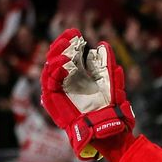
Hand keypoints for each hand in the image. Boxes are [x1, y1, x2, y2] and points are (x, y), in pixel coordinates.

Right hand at [40, 28, 134, 159]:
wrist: (106, 128)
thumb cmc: (110, 108)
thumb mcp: (113, 82)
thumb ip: (108, 64)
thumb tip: (103, 45)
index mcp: (79, 73)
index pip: (69, 53)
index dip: (70, 41)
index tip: (75, 32)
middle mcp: (67, 79)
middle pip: (56, 57)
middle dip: (60, 45)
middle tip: (68, 38)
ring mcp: (59, 89)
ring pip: (50, 68)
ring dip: (56, 56)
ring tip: (66, 52)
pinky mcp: (53, 100)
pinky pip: (49, 83)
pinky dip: (55, 72)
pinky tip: (64, 65)